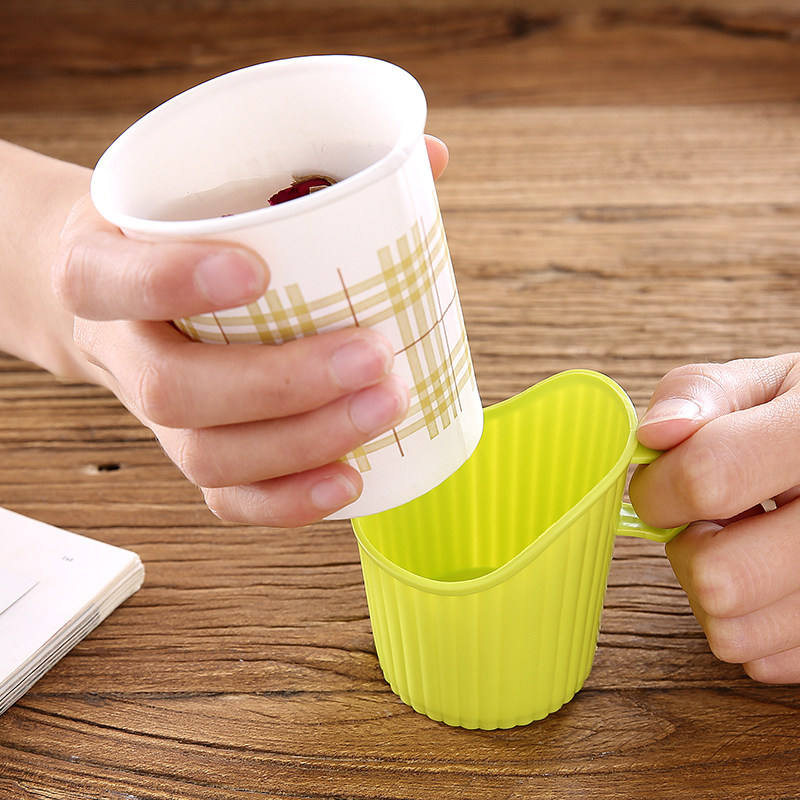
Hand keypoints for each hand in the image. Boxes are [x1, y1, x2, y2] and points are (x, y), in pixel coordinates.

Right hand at [52, 137, 449, 526]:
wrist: (111, 289)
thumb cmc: (173, 231)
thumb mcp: (202, 184)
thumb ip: (309, 165)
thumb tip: (429, 153)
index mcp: (103, 265)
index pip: (108, 277)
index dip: (171, 281)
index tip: (254, 271)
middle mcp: (121, 349)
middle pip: (175, 389)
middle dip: (281, 384)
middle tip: (375, 356)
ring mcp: (153, 412)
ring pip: (206, 455)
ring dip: (302, 444)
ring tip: (386, 408)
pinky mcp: (188, 450)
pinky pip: (224, 498)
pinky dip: (287, 501)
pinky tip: (349, 481)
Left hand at [629, 354, 799, 682]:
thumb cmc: (798, 418)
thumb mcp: (762, 385)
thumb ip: (700, 396)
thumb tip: (654, 435)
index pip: (709, 476)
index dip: (659, 487)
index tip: (659, 486)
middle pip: (719, 575)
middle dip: (686, 548)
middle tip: (707, 522)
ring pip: (734, 630)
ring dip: (711, 591)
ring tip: (741, 547)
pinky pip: (764, 659)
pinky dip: (748, 625)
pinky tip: (768, 581)